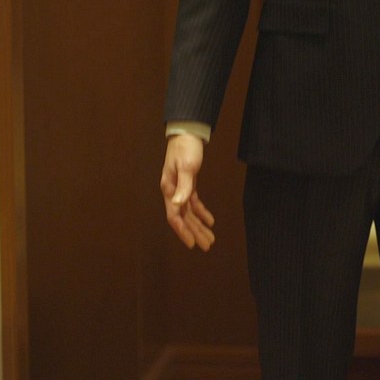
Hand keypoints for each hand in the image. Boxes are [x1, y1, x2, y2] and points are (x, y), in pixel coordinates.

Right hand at [160, 134, 215, 250]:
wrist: (187, 133)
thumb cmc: (185, 148)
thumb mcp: (186, 167)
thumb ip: (183, 186)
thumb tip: (178, 204)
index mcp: (169, 189)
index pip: (174, 215)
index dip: (183, 231)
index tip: (193, 244)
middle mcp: (172, 191)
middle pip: (183, 218)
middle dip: (194, 232)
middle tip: (207, 246)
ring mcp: (180, 188)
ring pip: (189, 212)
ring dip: (199, 225)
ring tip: (210, 238)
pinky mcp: (188, 184)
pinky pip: (193, 203)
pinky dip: (201, 212)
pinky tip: (210, 221)